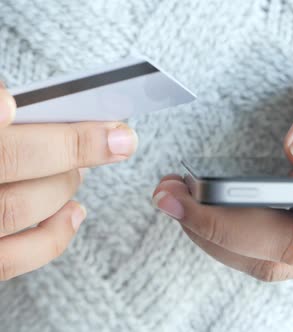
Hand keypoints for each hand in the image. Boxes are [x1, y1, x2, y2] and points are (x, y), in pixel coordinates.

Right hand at [0, 82, 137, 280]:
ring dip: (65, 183)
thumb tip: (12, 104)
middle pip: (11, 158)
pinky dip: (56, 235)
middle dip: (74, 145)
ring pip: (20, 206)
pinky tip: (74, 211)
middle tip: (113, 135)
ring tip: (82, 169)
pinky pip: (15, 259)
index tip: (27, 103)